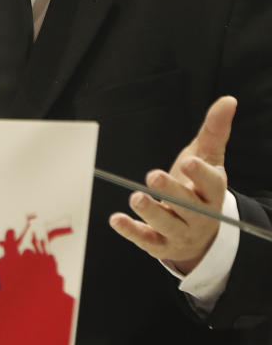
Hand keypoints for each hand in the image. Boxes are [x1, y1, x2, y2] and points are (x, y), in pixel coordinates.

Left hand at [109, 95, 235, 273]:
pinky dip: (132, 230)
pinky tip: (116, 219)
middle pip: (188, 205)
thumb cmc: (199, 186)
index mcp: (213, 192)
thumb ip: (214, 131)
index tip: (189, 161)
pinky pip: (148, 240)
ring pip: (168, 224)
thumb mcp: (207, 157)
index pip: (212, 184)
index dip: (201, 174)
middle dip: (171, 191)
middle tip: (153, 176)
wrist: (200, 230)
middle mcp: (200, 215)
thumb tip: (228, 100)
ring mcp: (182, 232)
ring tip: (135, 197)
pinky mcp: (163, 245)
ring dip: (151, 211)